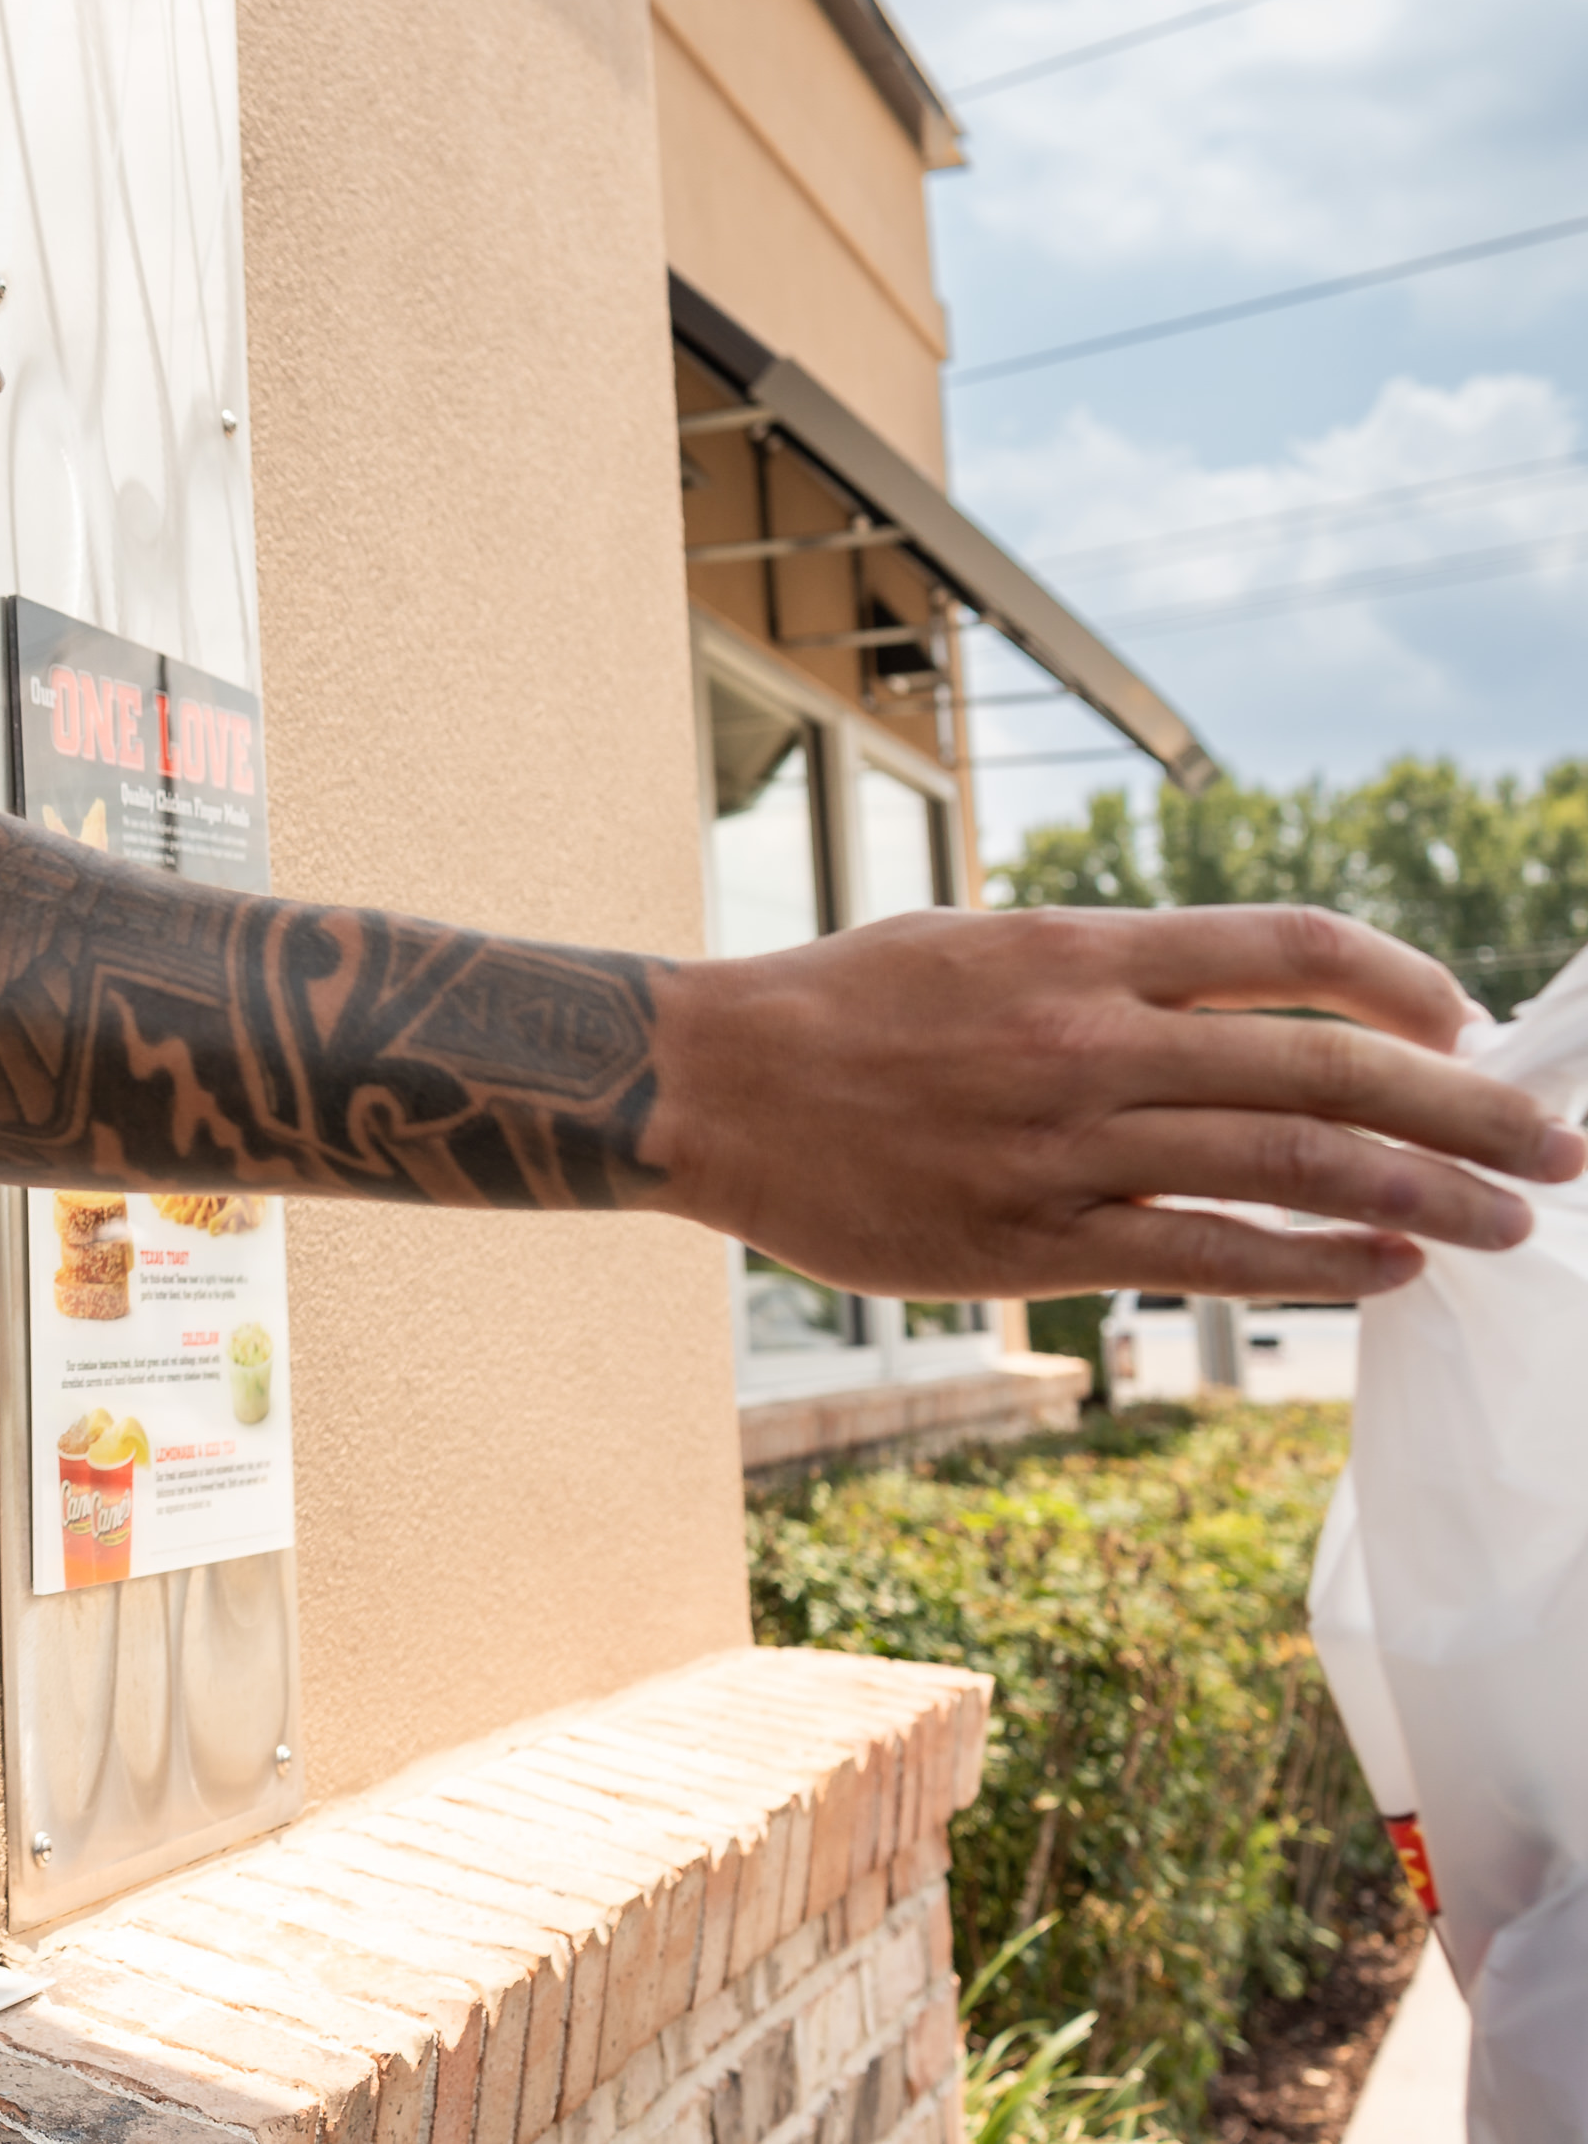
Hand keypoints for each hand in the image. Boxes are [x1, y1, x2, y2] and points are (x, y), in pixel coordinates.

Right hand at [651, 903, 1586, 1298]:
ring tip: (1514, 1223)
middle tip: (1563, 1145)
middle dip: (1471, 1108)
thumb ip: (1103, 970)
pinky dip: (1317, 1263)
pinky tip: (1389, 1268)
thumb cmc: (839, 1008)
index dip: (1407, 982)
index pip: (1292, 950)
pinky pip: (1208, 1257)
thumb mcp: (978, 941)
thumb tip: (1232, 1000)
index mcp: (1082, 950)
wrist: (707, 1086)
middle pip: (1328, 1067)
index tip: (1472, 1021)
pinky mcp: (1032, 1240)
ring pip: (1292, 1168)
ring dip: (1429, 1196)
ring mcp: (1067, 1146)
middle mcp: (1092, 1041)